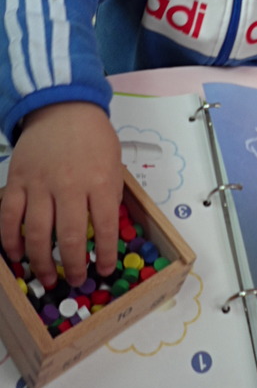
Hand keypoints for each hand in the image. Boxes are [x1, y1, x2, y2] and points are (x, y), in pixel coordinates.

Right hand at [0, 102, 123, 287]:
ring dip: (42, 262)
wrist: (63, 107)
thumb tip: (104, 231)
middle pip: (70, 237)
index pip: (104, 228)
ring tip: (49, 278)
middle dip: (74, 265)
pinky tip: (17, 256)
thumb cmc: (94, 137)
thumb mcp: (114, 163)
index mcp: (101, 181)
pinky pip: (9, 217)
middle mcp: (70, 186)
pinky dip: (10, 240)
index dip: (104, 254)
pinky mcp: (17, 181)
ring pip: (37, 234)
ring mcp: (40, 184)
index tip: (103, 269)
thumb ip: (109, 195)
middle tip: (76, 280)